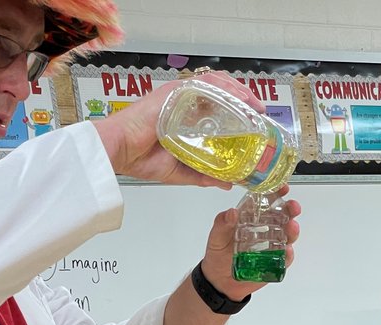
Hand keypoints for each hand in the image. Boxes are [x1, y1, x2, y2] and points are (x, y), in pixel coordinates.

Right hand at [92, 72, 262, 184]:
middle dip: (245, 101)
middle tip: (261, 114)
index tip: (256, 123)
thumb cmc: (140, 159)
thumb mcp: (181, 171)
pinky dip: (224, 88)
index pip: (218, 110)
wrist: (119, 152)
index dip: (239, 113)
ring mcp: (180, 96)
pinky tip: (239, 97)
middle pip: (222, 94)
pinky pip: (204, 84)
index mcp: (186, 120)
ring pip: (217, 85)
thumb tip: (228, 183)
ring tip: (254, 105)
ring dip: (239, 93)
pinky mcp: (175, 92)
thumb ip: (204, 176)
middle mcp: (185, 105)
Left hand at [199, 186, 301, 301]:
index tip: (283, 188)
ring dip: (292, 230)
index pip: (267, 201)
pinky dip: (287, 254)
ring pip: (287, 235)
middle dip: (291, 210)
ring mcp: (271, 246)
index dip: (276, 193)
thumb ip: (222, 224)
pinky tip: (286, 251)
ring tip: (292, 228)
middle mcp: (265, 229)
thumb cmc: (218, 254)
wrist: (219, 281)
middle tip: (293, 207)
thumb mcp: (216, 236)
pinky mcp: (273, 262)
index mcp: (252, 218)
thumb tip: (232, 213)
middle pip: (283, 216)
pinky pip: (284, 258)